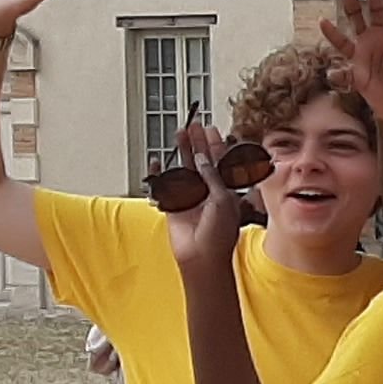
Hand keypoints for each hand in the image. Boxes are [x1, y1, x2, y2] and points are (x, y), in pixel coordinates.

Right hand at [158, 121, 249, 274]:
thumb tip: (202, 157)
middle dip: (197, 143)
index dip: (215, 144)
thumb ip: (212, 176)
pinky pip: (165, 185)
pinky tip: (158, 161)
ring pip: (184, 168)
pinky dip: (160, 173)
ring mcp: (191, 197)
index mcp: (224, 190)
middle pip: (201, 161)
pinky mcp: (174, 205)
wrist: (202, 256)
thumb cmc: (218, 234)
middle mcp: (208, 191)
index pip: (220, 162)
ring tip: (179, 135)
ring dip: (182, 152)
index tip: (209, 129)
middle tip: (192, 126)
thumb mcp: (222, 199)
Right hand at [327, 0, 382, 132]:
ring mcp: (361, 54)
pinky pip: (342, 59)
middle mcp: (371, 41)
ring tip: (324, 16)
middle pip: (357, 13)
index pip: (377, 7)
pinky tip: (328, 41)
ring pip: (345, 33)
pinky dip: (335, 51)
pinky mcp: (354, 70)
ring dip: (335, 25)